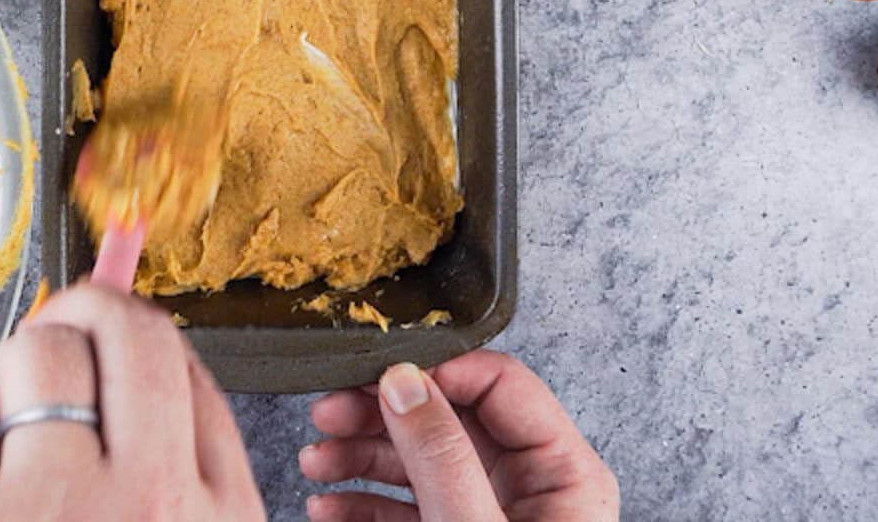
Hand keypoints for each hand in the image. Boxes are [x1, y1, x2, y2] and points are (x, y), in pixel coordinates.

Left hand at [0, 282, 265, 521]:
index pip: (188, 372)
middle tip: (46, 366)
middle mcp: (147, 502)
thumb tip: (123, 288)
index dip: (134, 350)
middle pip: (123, 329)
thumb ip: (172, 445)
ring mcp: (49, 510)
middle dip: (78, 326)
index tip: (107, 354)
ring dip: (1, 394)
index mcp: (217, 520)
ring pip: (31, 355)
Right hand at [301, 351, 617, 520]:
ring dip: (359, 457)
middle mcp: (529, 489)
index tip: (380, 375)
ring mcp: (490, 518)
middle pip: (449, 419)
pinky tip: (328, 508)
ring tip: (315, 462)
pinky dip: (361, 505)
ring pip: (419, 461)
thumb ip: (441, 454)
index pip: (501, 384)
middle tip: (329, 413)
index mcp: (562, 474)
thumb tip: (405, 381)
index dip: (437, 370)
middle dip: (381, 415)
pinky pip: (405, 509)